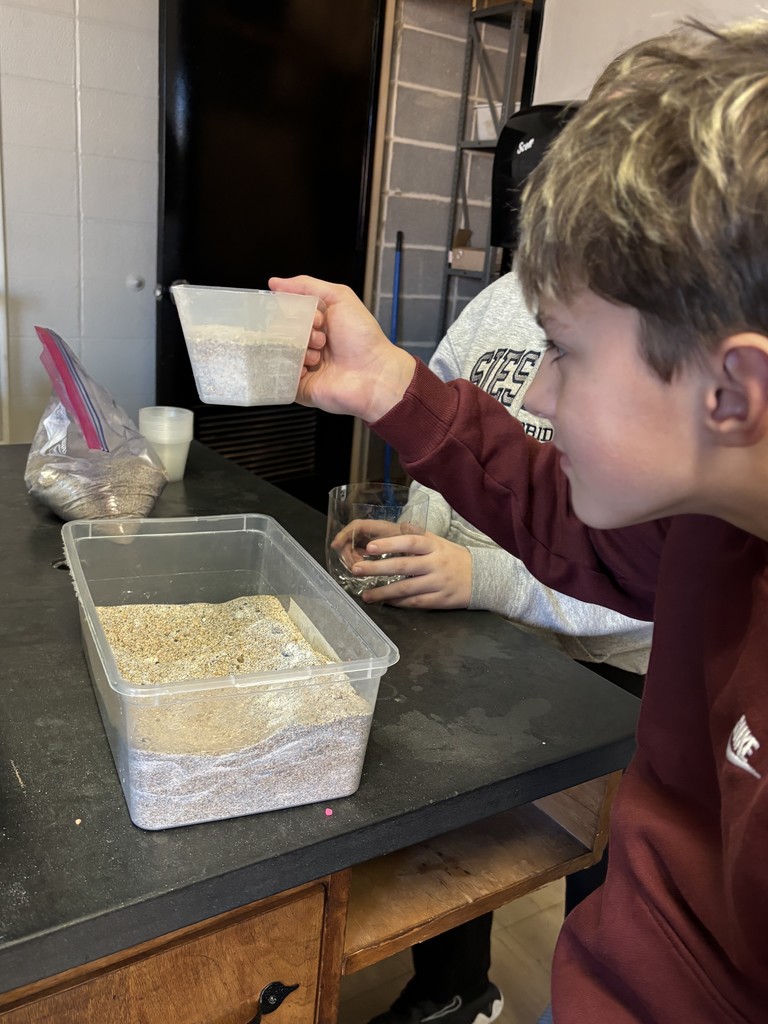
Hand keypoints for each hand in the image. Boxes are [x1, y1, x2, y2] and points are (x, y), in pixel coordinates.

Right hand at [269, 275, 415, 421]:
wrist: (374, 374)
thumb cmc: (363, 338)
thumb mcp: (339, 297)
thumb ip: (308, 285)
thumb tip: (275, 282)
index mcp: (316, 324)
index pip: (288, 312)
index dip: (294, 310)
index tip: (314, 316)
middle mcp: (308, 344)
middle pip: (281, 331)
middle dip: (298, 330)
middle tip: (319, 336)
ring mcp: (302, 365)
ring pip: (280, 352)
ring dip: (299, 350)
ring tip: (319, 355)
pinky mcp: (298, 386)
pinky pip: (281, 375)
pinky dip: (292, 368)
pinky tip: (309, 367)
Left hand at [350, 531, 472, 609]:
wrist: (483, 578)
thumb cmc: (454, 557)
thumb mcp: (438, 542)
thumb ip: (417, 536)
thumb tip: (396, 526)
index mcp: (434, 546)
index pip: (409, 542)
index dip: (389, 544)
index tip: (369, 548)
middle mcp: (435, 563)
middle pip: (403, 566)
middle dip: (377, 568)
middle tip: (356, 570)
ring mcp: (438, 583)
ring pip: (406, 589)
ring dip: (383, 592)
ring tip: (365, 595)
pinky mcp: (441, 600)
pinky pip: (416, 603)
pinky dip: (399, 603)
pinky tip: (386, 602)